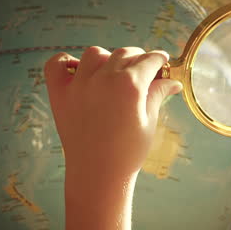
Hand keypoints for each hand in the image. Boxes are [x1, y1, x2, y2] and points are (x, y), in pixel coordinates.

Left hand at [44, 46, 182, 185]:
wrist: (98, 175)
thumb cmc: (128, 152)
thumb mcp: (149, 122)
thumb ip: (157, 95)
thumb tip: (173, 81)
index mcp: (130, 85)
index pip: (148, 60)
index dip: (158, 59)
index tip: (161, 60)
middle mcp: (103, 79)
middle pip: (123, 54)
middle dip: (137, 58)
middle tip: (142, 69)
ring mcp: (79, 85)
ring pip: (95, 54)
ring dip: (107, 58)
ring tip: (112, 72)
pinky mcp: (59, 95)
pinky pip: (57, 64)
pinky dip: (66, 62)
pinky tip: (78, 71)